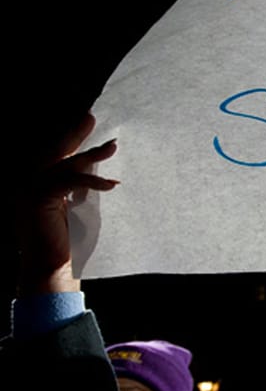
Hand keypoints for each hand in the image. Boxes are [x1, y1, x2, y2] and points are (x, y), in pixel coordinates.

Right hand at [16, 112, 117, 294]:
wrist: (52, 273)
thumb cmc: (70, 246)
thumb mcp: (78, 210)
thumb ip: (80, 191)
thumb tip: (98, 173)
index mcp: (37, 187)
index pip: (56, 159)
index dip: (72, 141)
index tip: (89, 123)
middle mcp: (28, 186)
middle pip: (55, 154)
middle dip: (74, 135)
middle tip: (92, 117)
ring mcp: (28, 192)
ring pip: (62, 166)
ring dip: (89, 156)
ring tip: (112, 147)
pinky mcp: (37, 201)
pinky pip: (66, 183)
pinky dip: (89, 182)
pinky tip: (110, 184)